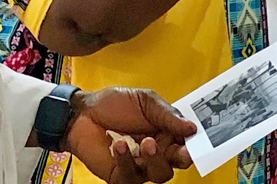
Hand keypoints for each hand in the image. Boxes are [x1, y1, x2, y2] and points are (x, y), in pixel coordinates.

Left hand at [65, 88, 195, 183]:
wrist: (82, 113)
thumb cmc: (113, 104)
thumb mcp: (145, 100)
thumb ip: (168, 114)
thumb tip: (192, 128)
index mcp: (166, 132)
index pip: (187, 143)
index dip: (193, 144)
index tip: (194, 141)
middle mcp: (156, 152)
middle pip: (178, 164)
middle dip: (180, 157)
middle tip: (177, 149)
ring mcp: (139, 166)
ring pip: (159, 175)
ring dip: (155, 160)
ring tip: (145, 143)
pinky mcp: (121, 176)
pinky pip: (131, 178)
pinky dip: (127, 161)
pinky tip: (120, 145)